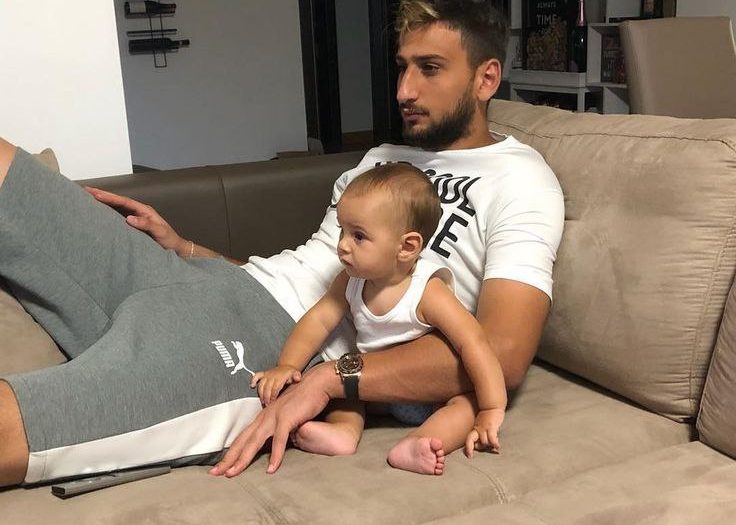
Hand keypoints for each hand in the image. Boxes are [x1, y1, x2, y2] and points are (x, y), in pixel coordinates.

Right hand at [85, 187, 187, 253]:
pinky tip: (97, 213)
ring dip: (103, 203)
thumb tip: (129, 218)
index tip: (95, 193)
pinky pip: (117, 217)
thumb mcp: (160, 232)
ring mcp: (135, 218)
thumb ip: (146, 224)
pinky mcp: (132, 226)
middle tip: (85, 190)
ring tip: (87, 198)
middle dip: (102, 195)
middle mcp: (138, 212)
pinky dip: (107, 213)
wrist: (175, 249)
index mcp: (144, 210)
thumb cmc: (169, 240)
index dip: (109, 197)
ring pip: (116, 208)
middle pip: (117, 201)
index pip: (123, 201)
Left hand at [210, 362, 333, 476]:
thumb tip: (274, 444)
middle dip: (228, 458)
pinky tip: (271, 469)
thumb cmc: (303, 400)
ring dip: (243, 459)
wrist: (315, 384)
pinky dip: (275, 455)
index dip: (231, 452)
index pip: (243, 438)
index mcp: (263, 417)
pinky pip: (279, 440)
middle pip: (243, 441)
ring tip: (232, 474)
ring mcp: (274, 417)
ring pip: (254, 441)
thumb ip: (277, 429)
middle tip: (214, 473)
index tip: (219, 467)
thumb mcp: (285, 416)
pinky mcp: (287, 419)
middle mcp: (264, 417)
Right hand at [250, 366, 301, 404]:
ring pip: (261, 385)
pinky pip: (256, 376)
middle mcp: (272, 376)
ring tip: (263, 402)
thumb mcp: (296, 374)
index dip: (273, 397)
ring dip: (260, 394)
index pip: (275, 389)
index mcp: (280, 377)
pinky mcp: (263, 374)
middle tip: (267, 406)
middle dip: (266, 398)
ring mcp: (267, 375)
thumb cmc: (290, 374)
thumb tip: (297, 378)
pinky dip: (253, 380)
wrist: (286, 367)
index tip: (272, 403)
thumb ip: (297, 377)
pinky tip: (252, 386)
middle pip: (267, 389)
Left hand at [464, 407, 503, 457]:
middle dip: (479, 448)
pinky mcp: (491, 426)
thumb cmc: (487, 417)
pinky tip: (498, 447)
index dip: (468, 448)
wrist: (492, 405)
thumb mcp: (480, 424)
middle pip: (474, 442)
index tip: (470, 456)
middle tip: (485, 449)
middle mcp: (477, 429)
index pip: (469, 439)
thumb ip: (480, 433)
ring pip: (484, 442)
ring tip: (495, 446)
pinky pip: (492, 438)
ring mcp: (484, 428)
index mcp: (475, 429)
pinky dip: (494, 443)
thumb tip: (480, 445)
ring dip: (489, 446)